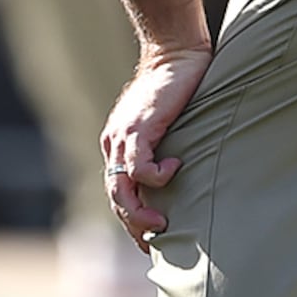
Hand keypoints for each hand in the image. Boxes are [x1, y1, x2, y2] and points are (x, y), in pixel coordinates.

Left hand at [102, 42, 212, 243]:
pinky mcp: (140, 127)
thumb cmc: (178, 89)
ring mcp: (124, 136)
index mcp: (118, 145)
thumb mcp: (168, 126)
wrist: (175, 53)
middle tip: (153, 244)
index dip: (129, 219)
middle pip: (114, 196)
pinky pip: (140, 164)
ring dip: (139, 211)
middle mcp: (114, 144)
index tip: (147, 241)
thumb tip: (182, 176)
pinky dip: (157, 174)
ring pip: (120, 187)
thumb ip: (166, 149)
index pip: (117, 192)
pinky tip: (176, 168)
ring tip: (162, 223)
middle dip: (132, 224)